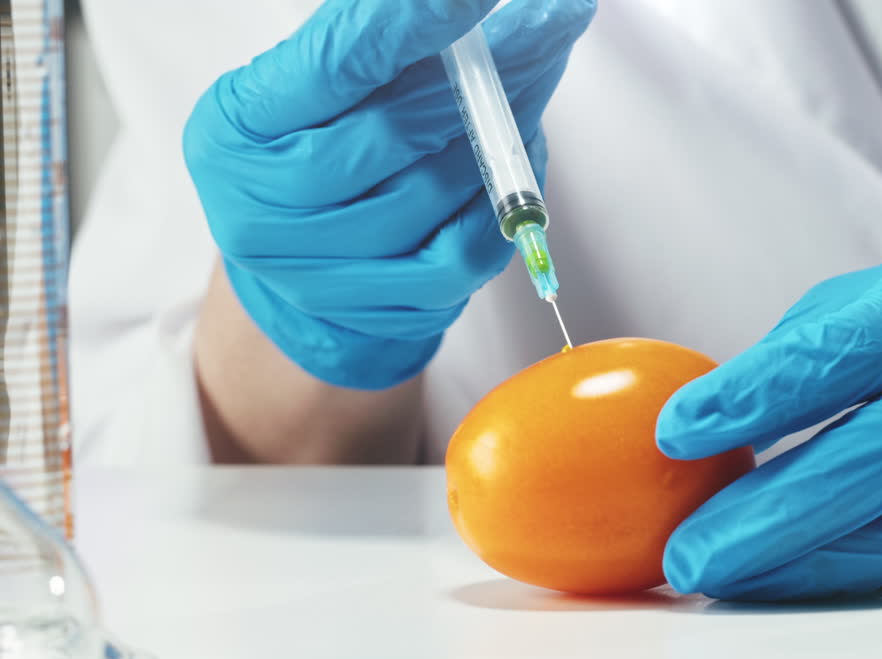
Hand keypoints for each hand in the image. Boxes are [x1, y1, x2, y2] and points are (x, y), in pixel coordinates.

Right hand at [184, 0, 594, 388]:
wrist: (295, 268)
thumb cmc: (307, 149)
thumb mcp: (305, 87)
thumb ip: (370, 42)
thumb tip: (460, 6)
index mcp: (236, 130)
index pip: (335, 66)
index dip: (409, 23)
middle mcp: (264, 209)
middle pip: (396, 130)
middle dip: (489, 67)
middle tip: (549, 19)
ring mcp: (323, 272)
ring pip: (438, 189)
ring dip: (506, 126)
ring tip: (541, 70)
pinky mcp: (385, 309)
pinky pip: (468, 250)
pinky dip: (508, 197)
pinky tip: (521, 153)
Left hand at [656, 230, 881, 600]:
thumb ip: (811, 345)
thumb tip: (712, 416)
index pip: (858, 345)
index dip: (767, 389)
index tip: (680, 430)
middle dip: (782, 506)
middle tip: (693, 547)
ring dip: (810, 558)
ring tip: (722, 574)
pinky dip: (851, 570)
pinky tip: (784, 577)